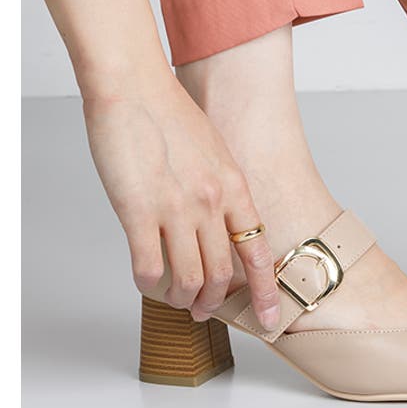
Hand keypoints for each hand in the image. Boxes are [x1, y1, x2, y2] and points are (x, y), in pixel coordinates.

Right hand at [83, 77, 279, 326]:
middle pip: (222, 274)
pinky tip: (145, 283)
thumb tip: (220, 221)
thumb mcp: (215, 152)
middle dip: (215, 303)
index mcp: (234, 189)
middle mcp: (211, 203)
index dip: (265, 292)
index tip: (270, 320)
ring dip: (184, 300)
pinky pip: (149, 267)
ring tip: (176, 301)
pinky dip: (149, 285)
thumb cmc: (171, 115)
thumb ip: (221, 189)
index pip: (258, 252)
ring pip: (189, 279)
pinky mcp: (139, 211)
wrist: (135, 87)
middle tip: (204, 311)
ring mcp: (177, 209)